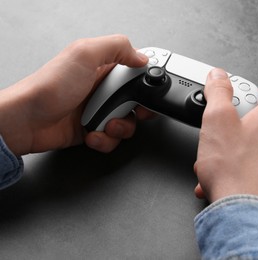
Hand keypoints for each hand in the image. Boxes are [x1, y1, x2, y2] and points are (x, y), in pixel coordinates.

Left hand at [0, 34, 151, 155]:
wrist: (27, 121)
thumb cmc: (49, 87)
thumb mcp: (84, 54)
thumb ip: (117, 47)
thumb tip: (142, 57)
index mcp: (104, 66)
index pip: (137, 71)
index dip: (147, 82)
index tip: (147, 91)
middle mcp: (104, 88)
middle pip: (138, 101)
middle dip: (138, 110)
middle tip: (125, 110)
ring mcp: (100, 110)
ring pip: (129, 123)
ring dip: (120, 128)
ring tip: (104, 124)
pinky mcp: (94, 129)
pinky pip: (113, 138)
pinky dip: (105, 139)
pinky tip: (92, 133)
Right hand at [193, 68, 257, 208]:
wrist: (244, 214)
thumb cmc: (234, 170)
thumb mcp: (218, 120)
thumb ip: (218, 92)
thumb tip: (218, 75)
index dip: (253, 92)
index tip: (237, 96)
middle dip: (234, 128)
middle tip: (218, 134)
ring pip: (252, 150)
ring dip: (231, 153)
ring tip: (213, 162)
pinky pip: (252, 171)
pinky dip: (236, 172)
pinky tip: (219, 181)